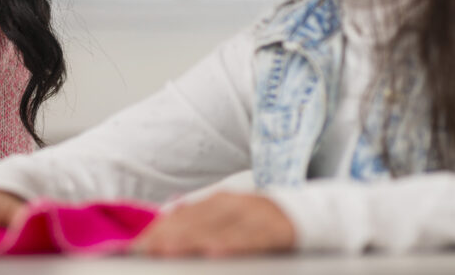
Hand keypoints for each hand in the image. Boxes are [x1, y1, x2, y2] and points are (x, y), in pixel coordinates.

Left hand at [133, 191, 295, 257]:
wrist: (315, 215)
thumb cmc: (264, 224)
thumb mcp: (231, 220)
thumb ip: (202, 224)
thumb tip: (166, 233)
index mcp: (219, 202)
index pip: (181, 216)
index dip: (159, 231)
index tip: (138, 247)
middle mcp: (233, 204)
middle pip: (194, 220)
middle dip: (167, 237)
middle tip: (146, 251)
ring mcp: (254, 214)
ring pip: (217, 228)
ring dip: (190, 240)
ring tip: (168, 252)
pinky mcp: (276, 228)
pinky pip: (251, 238)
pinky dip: (231, 244)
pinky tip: (214, 252)